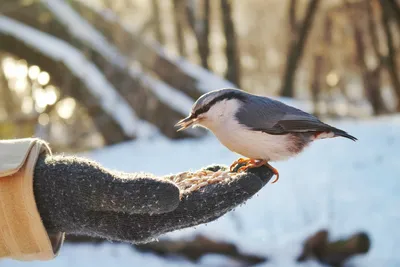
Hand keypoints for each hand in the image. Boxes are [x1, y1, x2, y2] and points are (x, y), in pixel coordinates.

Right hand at [33, 154, 272, 242]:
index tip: (261, 176)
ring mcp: (154, 208)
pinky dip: (205, 180)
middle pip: (210, 204)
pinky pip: (185, 190)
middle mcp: (158, 217)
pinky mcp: (149, 196)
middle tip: (266, 168)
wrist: (51, 195)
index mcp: (150, 220)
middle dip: (239, 187)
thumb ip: (135, 193)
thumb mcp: (97, 188)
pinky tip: (217, 169)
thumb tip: (178, 195)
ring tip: (249, 166)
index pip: (205, 208)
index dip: (235, 192)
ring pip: (201, 197)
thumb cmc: (69, 190)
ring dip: (226, 183)